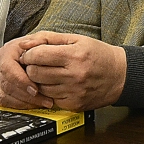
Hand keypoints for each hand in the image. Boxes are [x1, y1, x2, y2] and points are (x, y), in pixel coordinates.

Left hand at [0, 32, 126, 111]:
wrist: (119, 75)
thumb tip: (24, 43)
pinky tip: (58, 84)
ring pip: (40, 88)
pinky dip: (50, 91)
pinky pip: (51, 99)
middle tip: (37, 64)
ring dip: (39, 81)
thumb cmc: (98, 54)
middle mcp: (74, 75)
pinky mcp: (74, 104)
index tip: (30, 54)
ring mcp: (74, 92)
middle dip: (31, 67)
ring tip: (49, 73)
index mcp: (74, 55)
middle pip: (35, 73)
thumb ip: (48, 38)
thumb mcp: (76, 39)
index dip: (29, 54)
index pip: (38, 56)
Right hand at [0, 39, 53, 109]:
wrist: (24, 51)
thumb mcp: (40, 39)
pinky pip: (1, 101)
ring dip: (22, 103)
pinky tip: (30, 104)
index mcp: (6, 52)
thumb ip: (38, 41)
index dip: (22, 82)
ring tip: (40, 104)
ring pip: (3, 96)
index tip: (36, 90)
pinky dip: (16, 105)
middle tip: (45, 100)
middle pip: (6, 85)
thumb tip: (28, 45)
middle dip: (27, 96)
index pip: (8, 69)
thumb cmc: (34, 47)